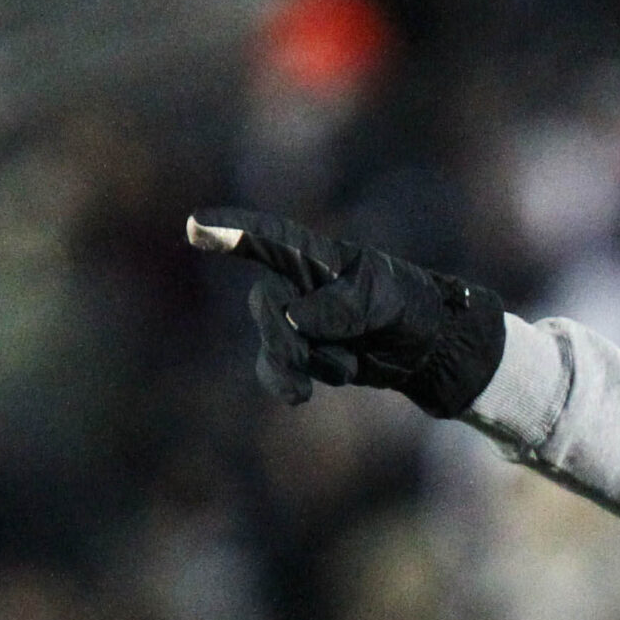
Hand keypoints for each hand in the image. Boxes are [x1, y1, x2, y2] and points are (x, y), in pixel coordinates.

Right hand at [187, 209, 505, 417]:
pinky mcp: (298, 352)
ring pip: (273, 344)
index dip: (232, 230)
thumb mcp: (385, 299)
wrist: (424, 349)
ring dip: (301, 363)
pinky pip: (275, 369)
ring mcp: (294, 319)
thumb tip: (297, 318)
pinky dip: (288, 381)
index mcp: (317, 256)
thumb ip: (344, 305)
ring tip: (346, 369)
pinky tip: (301, 393)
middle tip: (308, 350)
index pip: (270, 238)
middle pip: (266, 305)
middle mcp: (297, 283)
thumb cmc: (407, 305)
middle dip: (286, 334)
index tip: (195, 226)